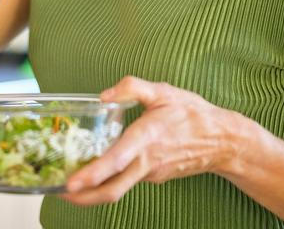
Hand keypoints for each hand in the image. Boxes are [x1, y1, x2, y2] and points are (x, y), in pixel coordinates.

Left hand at [61, 76, 247, 205]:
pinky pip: (127, 182)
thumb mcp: (164, 91)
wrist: (222, 141)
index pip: (117, 160)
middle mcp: (147, 161)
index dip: (93, 174)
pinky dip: (109, 182)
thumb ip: (133, 87)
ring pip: (118, 189)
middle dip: (84, 196)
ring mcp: (151, 173)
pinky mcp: (154, 177)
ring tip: (71, 186)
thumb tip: (104, 95)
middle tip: (61, 193)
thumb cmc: (192, 114)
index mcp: (147, 138)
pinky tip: (96, 174)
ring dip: (93, 191)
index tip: (72, 182)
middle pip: (112, 189)